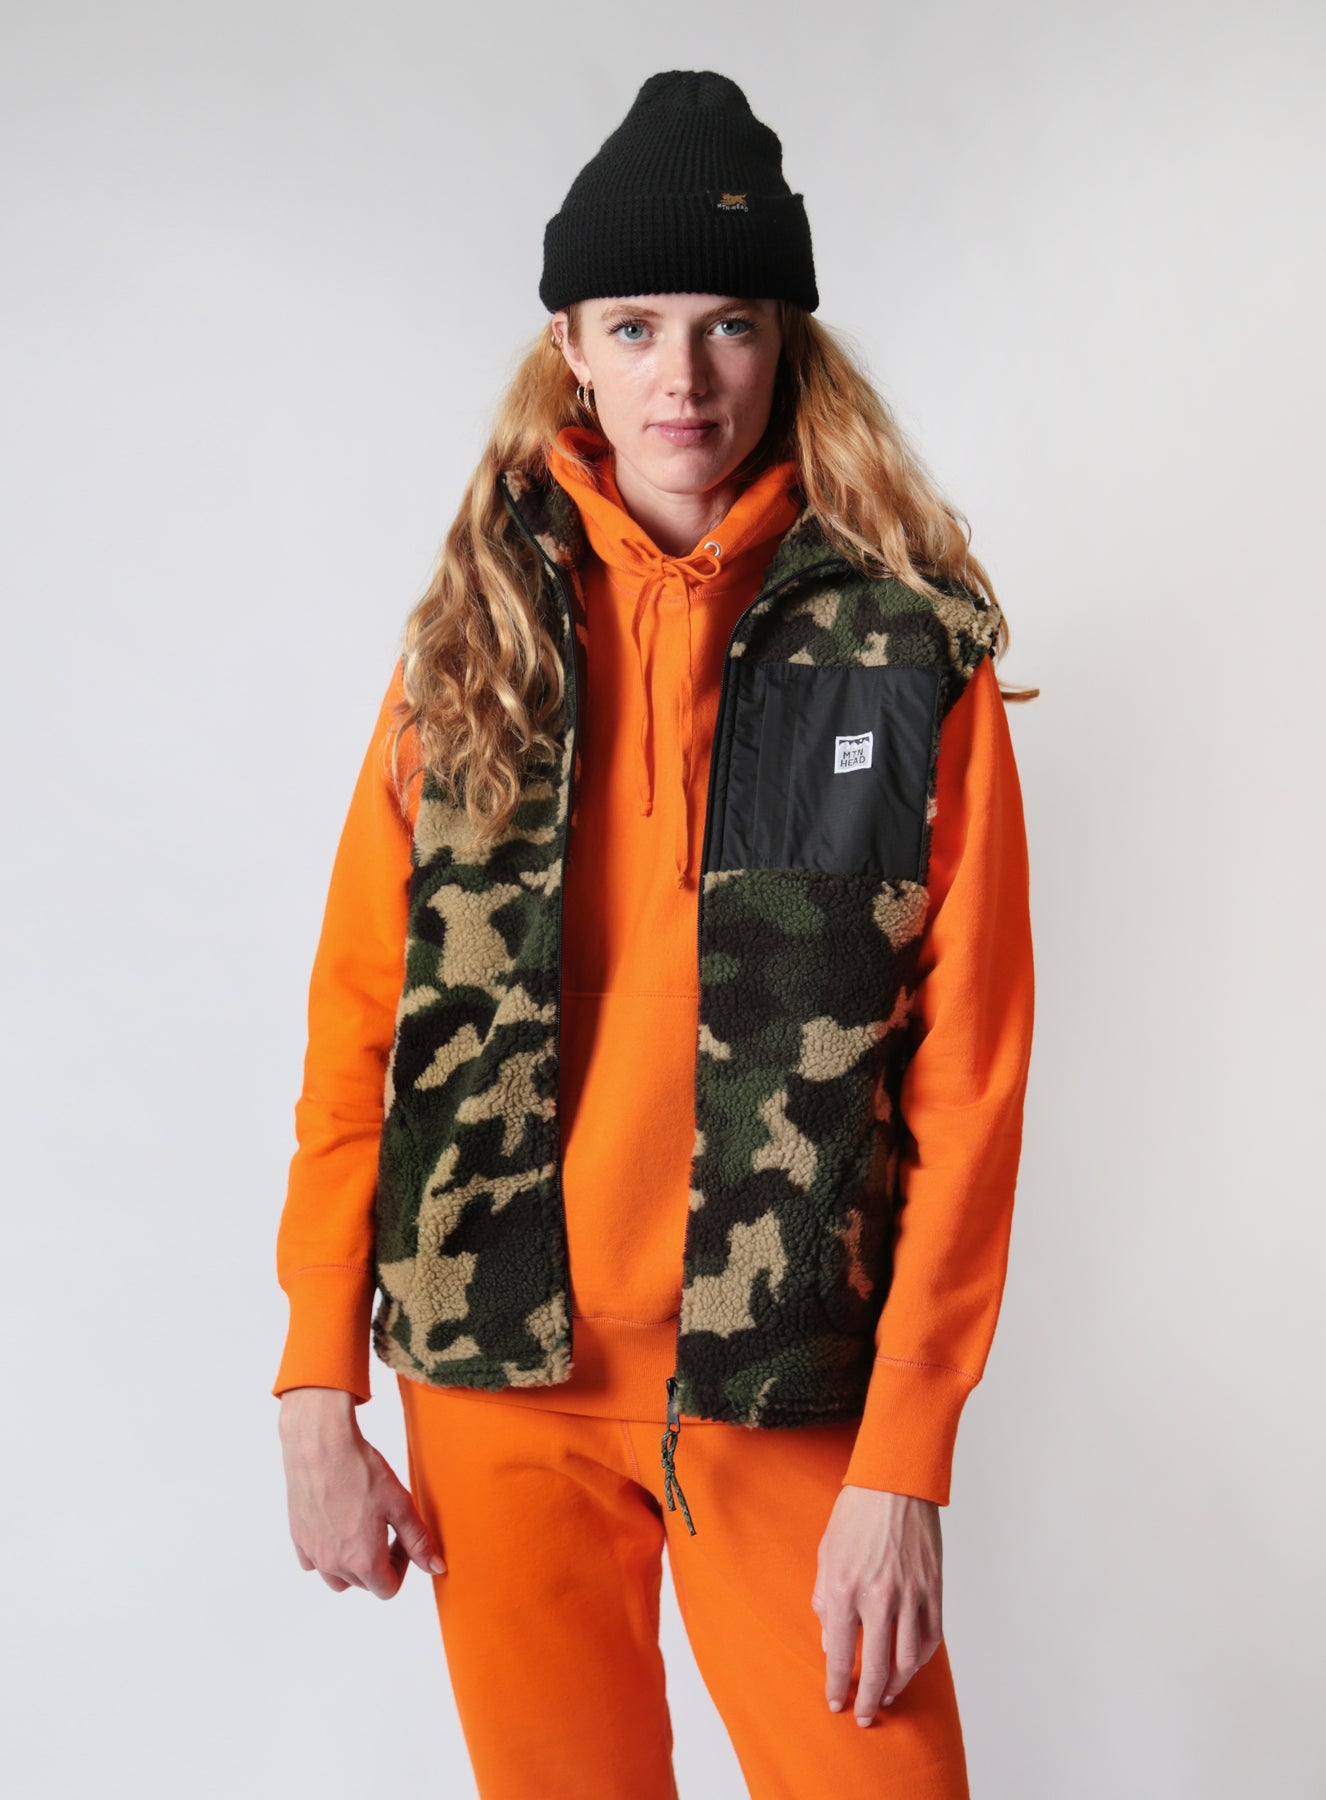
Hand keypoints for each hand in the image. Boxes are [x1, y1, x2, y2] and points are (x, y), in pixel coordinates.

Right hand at [278, 1386, 445, 1597]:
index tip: (401, 1539)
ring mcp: (313, 1552)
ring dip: (353, 1565)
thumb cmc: (361, 1471)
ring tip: (361, 1531)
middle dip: (380, 1563)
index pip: (388, 1589)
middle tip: (386, 1528)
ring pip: (337, 1579)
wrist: (320, 1445)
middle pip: (364, 1583)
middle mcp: (335, 1564)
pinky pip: (312, 1563)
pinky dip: (326, 1555)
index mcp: (363, 1560)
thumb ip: (419, 1540)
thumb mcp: (400, 1504)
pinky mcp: (298, 1537)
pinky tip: (336, 1527)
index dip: (402, 1566)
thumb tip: (435, 1567)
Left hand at [811, 1485, 943, 1724]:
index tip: (836, 1704)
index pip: (841, 1655)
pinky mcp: (933, 1589)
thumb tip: (832, 1644)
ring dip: (897, 1685)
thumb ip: (826, 1603)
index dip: (838, 1686)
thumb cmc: (855, 1516)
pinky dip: (921, 1659)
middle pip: (876, 1668)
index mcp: (846, 1589)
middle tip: (864, 1717)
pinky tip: (909, 1666)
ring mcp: (911, 1595)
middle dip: (868, 1700)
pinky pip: (930, 1637)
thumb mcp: (826, 1556)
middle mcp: (879, 1598)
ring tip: (886, 1697)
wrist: (895, 1484)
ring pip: (908, 1660)